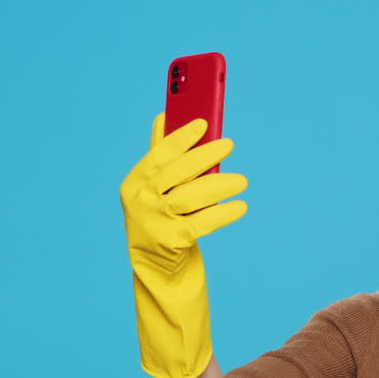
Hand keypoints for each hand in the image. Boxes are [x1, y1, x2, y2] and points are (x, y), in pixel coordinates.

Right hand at [120, 113, 247, 276]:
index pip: (159, 155)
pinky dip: (223, 214)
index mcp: (136, 181)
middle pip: (175, 174)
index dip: (181, 138)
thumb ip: (162, 154)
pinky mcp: (172, 241)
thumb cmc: (160, 213)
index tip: (203, 124)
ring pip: (189, 199)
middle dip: (203, 156)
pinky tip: (240, 206)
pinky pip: (202, 224)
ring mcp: (155, 222)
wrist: (155, 262)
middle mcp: (140, 201)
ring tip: (242, 181)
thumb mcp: (155, 186)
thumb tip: (165, 115)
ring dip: (218, 186)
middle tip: (229, 145)